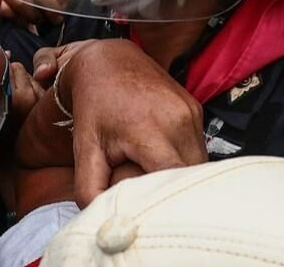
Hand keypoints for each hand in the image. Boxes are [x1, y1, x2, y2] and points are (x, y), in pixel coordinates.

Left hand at [55, 39, 207, 206]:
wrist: (105, 60)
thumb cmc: (92, 106)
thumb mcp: (85, 148)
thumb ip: (90, 189)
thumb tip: (104, 223)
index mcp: (152, 130)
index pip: (174, 182)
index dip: (165, 203)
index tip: (151, 213)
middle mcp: (180, 119)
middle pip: (190, 176)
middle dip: (173, 192)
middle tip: (151, 201)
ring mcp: (192, 112)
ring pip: (198, 163)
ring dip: (180, 176)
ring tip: (153, 177)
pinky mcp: (195, 109)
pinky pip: (197, 145)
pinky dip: (182, 159)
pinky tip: (160, 158)